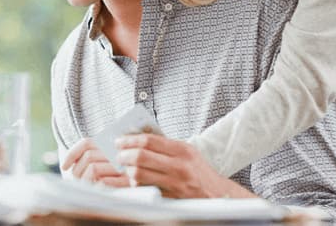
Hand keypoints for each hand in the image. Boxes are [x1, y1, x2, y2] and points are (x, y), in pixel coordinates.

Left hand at [60, 138, 129, 186]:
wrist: (157, 175)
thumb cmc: (131, 168)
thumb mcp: (114, 158)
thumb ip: (98, 154)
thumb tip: (69, 163)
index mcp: (111, 144)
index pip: (86, 144)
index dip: (72, 154)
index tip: (64, 166)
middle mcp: (116, 153)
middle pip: (88, 158)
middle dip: (77, 170)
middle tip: (77, 178)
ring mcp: (122, 167)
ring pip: (93, 169)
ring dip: (85, 180)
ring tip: (86, 185)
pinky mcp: (128, 182)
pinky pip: (103, 183)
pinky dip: (96, 187)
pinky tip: (97, 189)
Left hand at [115, 134, 255, 198]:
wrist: (217, 194)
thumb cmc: (197, 171)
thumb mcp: (186, 152)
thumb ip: (164, 145)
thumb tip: (136, 137)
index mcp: (183, 150)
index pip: (148, 140)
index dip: (129, 140)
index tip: (119, 141)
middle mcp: (180, 166)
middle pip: (141, 157)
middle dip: (123, 155)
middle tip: (118, 155)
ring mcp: (176, 183)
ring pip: (139, 174)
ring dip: (127, 171)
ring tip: (126, 168)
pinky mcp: (172, 198)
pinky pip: (145, 189)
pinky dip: (136, 184)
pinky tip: (135, 181)